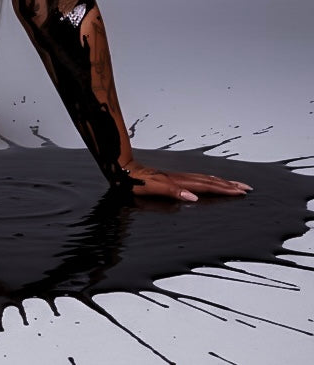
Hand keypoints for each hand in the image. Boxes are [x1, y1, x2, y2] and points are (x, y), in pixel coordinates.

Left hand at [125, 158, 251, 201]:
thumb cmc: (136, 182)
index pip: (207, 186)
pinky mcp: (172, 178)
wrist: (124, 170)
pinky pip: (196, 179)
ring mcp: (177, 177)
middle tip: (246, 188)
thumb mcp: (154, 188)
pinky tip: (207, 183)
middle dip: (228, 185)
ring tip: (233, 184)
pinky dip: (207, 181)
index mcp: (180, 182)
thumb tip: (193, 198)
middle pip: (210, 181)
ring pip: (204, 178)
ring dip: (220, 182)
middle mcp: (181, 178)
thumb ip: (173, 192)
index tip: (241, 192)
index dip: (224, 190)